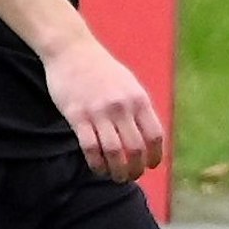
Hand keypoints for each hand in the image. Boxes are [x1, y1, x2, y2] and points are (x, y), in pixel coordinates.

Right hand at [44, 34, 164, 181]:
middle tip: (132, 176)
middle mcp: (122, 107)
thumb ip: (138, 108)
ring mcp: (99, 112)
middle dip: (136, 168)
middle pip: (136, 148)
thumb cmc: (102, 69)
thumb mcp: (129, 84)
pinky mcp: (77, 116)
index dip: (156, 155)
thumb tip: (148, 135)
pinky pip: (90, 147)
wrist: (73, 51)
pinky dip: (96, 164)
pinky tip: (99, 169)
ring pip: (113, 152)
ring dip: (117, 171)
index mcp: (139, 99)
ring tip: (117, 177)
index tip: (151, 166)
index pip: (155, 135)